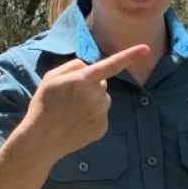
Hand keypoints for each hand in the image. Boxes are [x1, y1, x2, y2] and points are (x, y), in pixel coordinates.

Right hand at [15, 45, 148, 160]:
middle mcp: (95, 96)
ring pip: (103, 99)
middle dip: (91, 86)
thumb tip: (88, 66)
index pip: (110, 65)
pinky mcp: (102, 127)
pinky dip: (93, 116)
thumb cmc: (43, 106)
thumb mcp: (51, 78)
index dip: (129, 56)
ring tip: (73, 112)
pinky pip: (102, 115)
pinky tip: (77, 122)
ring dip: (93, 101)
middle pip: (102, 83)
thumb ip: (72, 67)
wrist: (41, 140)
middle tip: (71, 98)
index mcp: (82, 80)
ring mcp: (100, 113)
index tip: (146, 48)